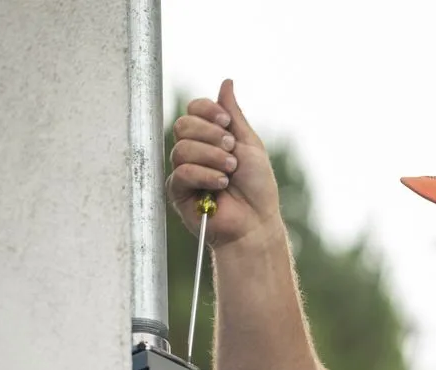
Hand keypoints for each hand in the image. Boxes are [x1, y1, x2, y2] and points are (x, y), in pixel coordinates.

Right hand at [167, 79, 282, 248]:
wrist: (256, 221)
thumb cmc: (257, 187)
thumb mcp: (249, 144)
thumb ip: (234, 115)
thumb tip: (226, 82)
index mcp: (209, 137)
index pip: (193, 109)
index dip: (207, 111)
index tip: (227, 123)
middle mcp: (193, 151)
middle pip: (183, 125)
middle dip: (211, 136)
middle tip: (232, 152)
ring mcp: (184, 171)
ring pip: (182, 148)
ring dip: (212, 157)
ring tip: (230, 172)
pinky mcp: (178, 193)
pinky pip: (181, 172)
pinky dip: (204, 175)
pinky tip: (220, 184)